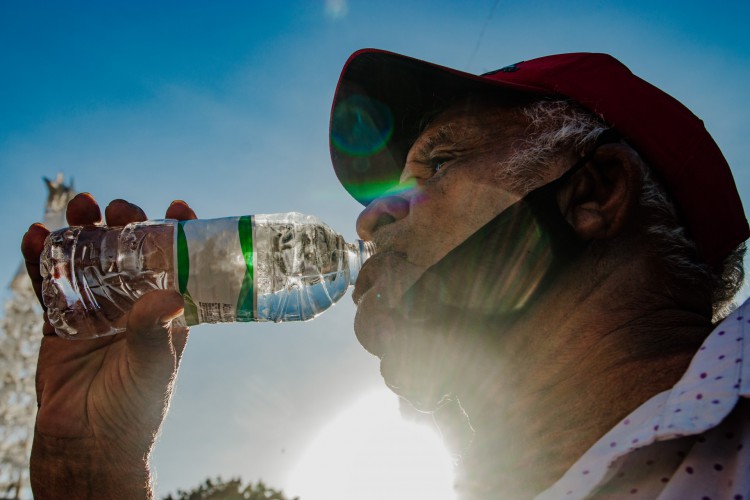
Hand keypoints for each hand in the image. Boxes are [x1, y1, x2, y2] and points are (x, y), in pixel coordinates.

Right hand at [22, 194, 196, 498]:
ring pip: (87, 261)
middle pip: (128, 254)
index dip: (178, 235)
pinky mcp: (59, 323)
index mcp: (166, 314)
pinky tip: (33, 234)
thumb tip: (168, 295)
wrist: (87, 446)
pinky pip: (48, 285)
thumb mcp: (153, 368)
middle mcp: (132, 306)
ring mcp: (94, 311)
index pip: (176, 265)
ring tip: (80, 206)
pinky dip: (40, 259)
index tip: (177, 208)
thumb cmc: (133, 411)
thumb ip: (155, 332)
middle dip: (124, 225)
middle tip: (119, 208)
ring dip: (82, 231)